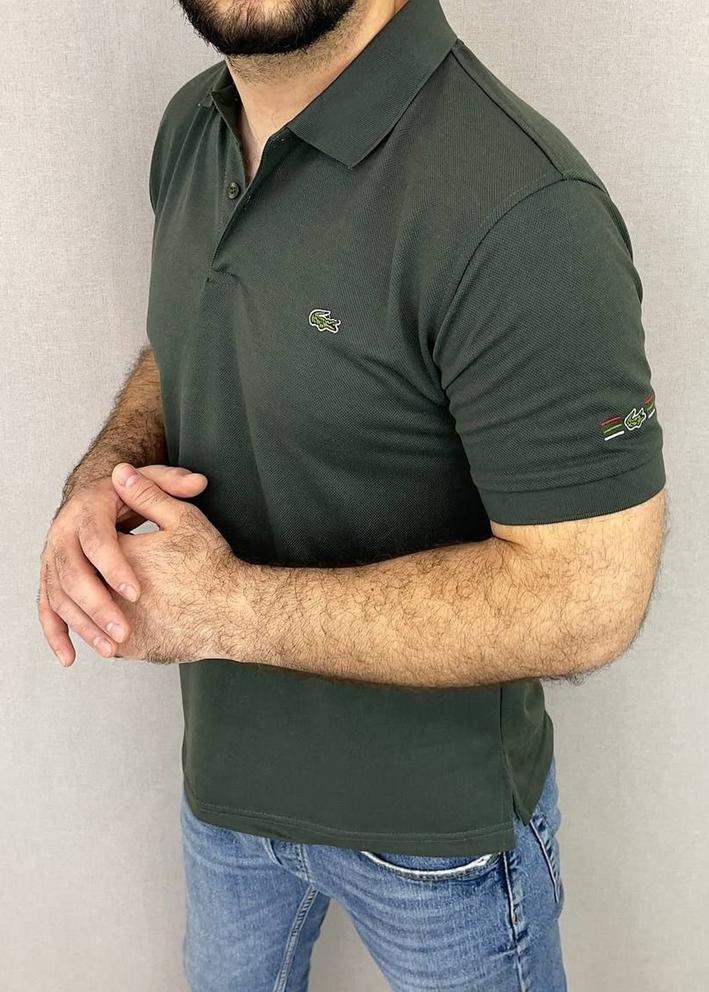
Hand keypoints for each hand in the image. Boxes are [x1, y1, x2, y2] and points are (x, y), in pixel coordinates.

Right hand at [39, 465, 207, 666]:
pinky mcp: (51, 577)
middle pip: (72, 573)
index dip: (114, 567)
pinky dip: (56, 634)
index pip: (97, 540)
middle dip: (98, 605)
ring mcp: (52, 557)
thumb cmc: (127, 494)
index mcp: (87, 509)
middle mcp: (62, 533)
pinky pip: (48, 608)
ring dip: (82, 625)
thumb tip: (197, 482)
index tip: (137, 592)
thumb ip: (173, 484)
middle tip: (125, 630)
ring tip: (111, 648)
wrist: (95, 500)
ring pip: (59, 595)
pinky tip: (71, 656)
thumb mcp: (153, 480)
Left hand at [107, 463, 256, 663]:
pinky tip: (129, 624)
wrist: (234, 612)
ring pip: (90, 616)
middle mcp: (109, 593)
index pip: (95, 543)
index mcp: (117, 555)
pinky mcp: (130, 650)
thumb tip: (120, 472)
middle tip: (122, 570)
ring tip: (120, 598)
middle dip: (97, 573)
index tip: (130, 540)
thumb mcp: (183, 518)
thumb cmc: (212, 565)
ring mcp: (117, 625)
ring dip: (98, 608)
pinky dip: (113, 633)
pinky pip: (109, 641)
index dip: (111, 539)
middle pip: (87, 579)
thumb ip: (147, 494)